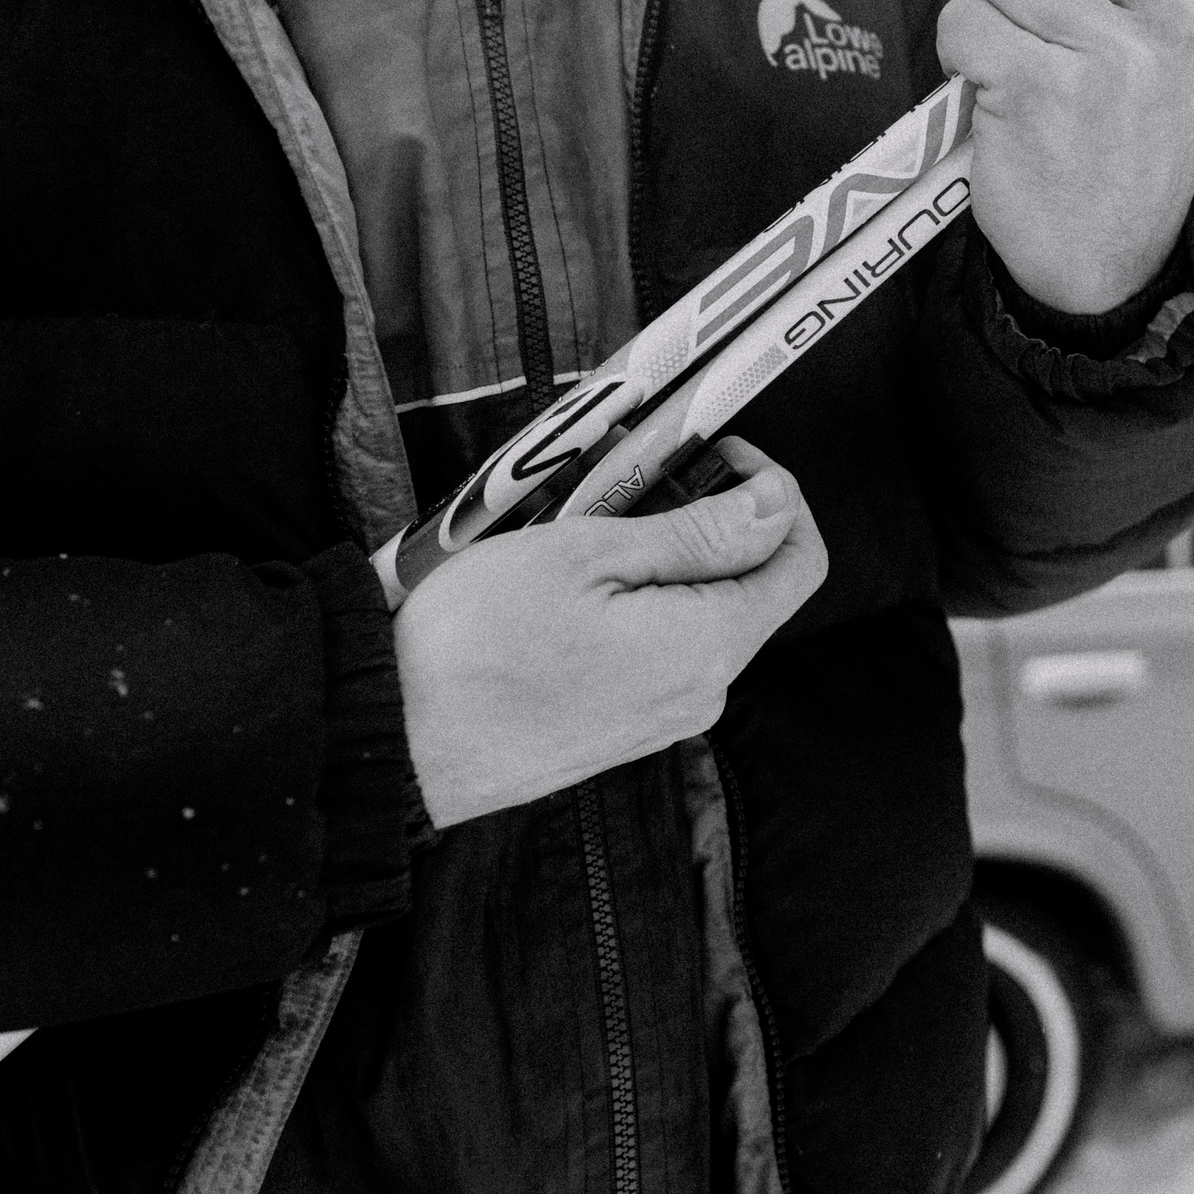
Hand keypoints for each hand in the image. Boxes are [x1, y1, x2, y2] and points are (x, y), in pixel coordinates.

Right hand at [392, 439, 826, 826]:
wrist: (391, 741)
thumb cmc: (476, 642)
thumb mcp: (587, 554)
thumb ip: (696, 532)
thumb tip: (777, 506)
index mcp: (711, 644)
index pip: (801, 560)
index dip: (777, 494)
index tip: (719, 452)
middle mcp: (704, 691)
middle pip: (751, 584)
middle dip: (708, 516)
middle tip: (633, 473)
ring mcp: (664, 718)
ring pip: (699, 612)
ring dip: (662, 553)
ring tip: (585, 516)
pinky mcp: (623, 729)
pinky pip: (658, 648)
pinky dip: (634, 598)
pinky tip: (570, 575)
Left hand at [939, 0, 1193, 313]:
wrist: (1106, 261)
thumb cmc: (1135, 126)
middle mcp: (1190, 19)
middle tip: (1072, 35)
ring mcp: (1119, 57)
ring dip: (1003, 13)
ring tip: (1041, 71)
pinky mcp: (1042, 89)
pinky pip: (965, 18)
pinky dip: (966, 54)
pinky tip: (1006, 99)